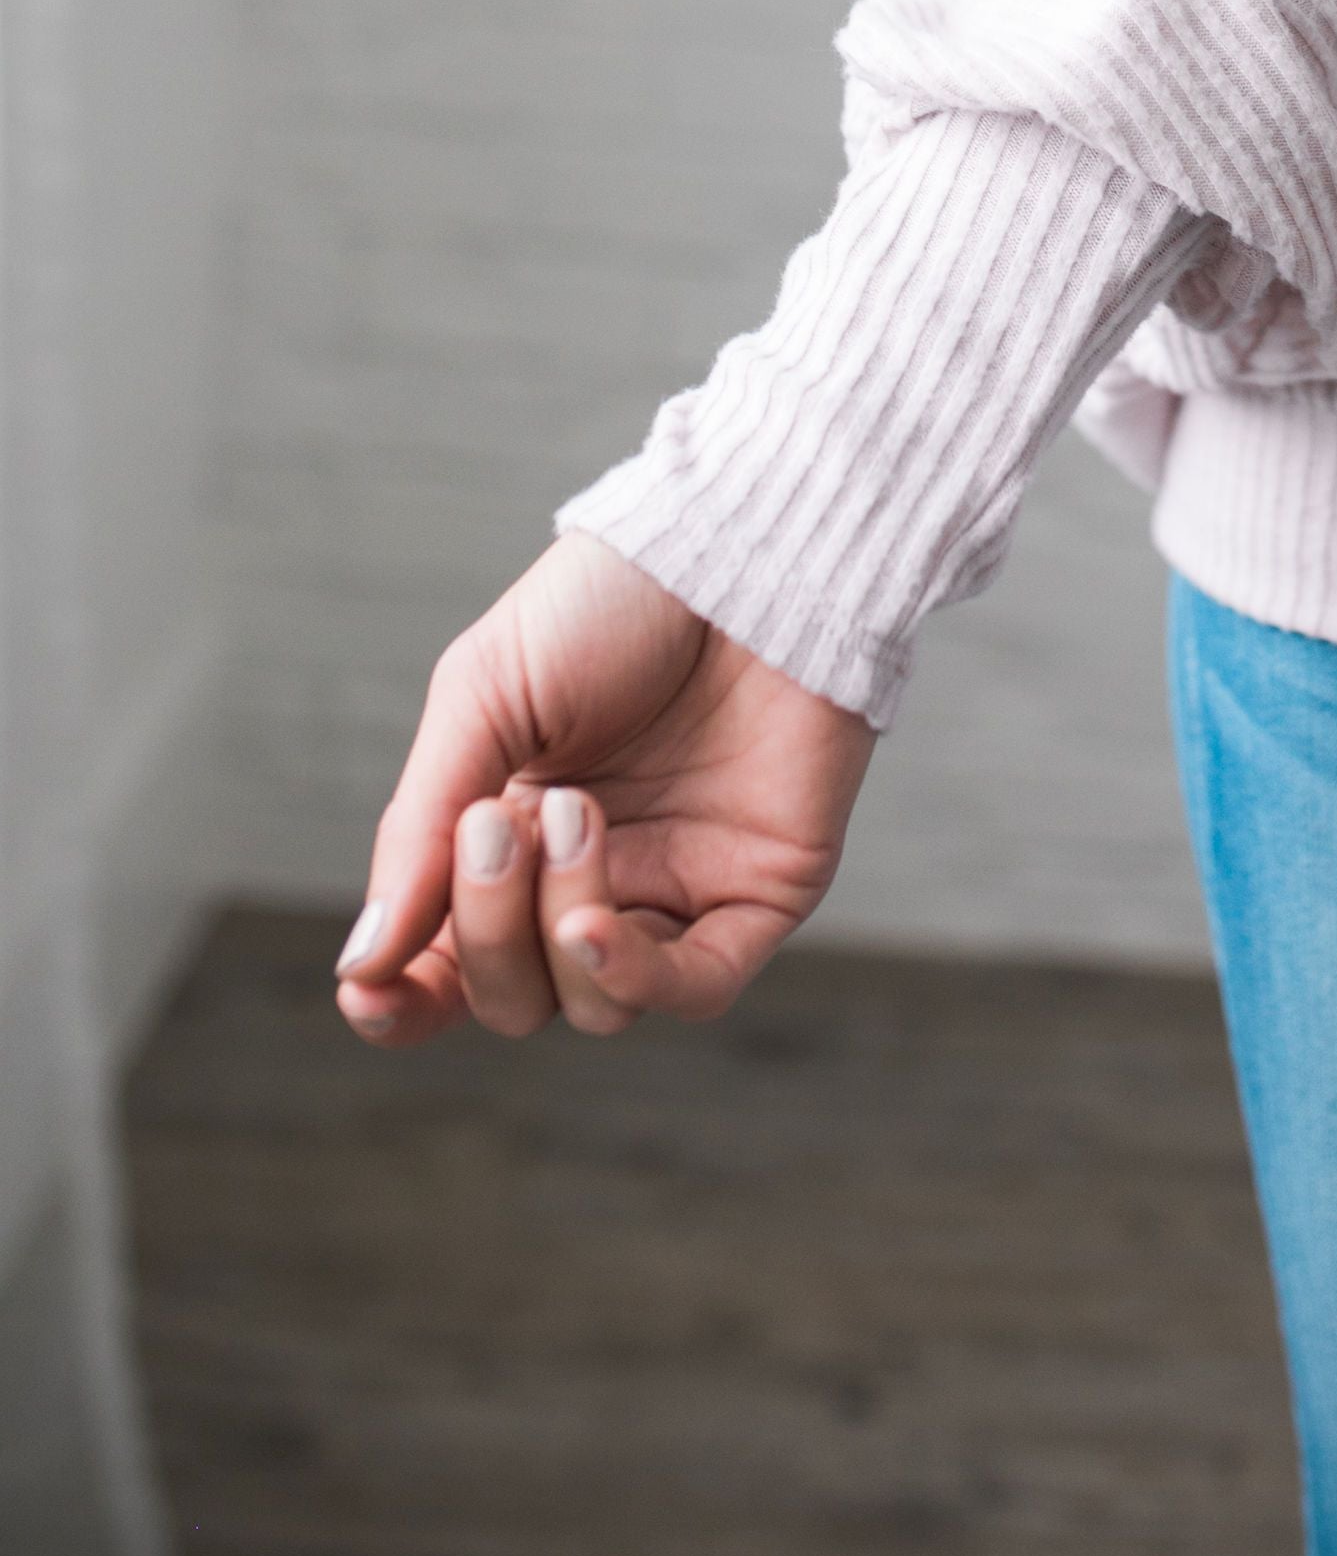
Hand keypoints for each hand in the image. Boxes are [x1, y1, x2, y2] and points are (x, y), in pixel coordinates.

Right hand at [332, 529, 875, 1044]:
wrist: (738, 548)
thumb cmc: (610, 605)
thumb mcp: (480, 699)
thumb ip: (418, 833)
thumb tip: (361, 964)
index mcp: (511, 839)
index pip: (445, 967)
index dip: (400, 1001)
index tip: (365, 989)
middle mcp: (591, 882)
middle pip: (510, 997)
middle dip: (486, 929)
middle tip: (499, 823)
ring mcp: (677, 893)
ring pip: (593, 1006)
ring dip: (555, 928)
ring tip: (574, 814)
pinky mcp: (756, 894)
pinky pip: (692, 990)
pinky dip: (629, 979)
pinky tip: (589, 929)